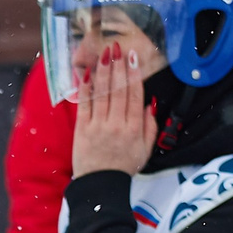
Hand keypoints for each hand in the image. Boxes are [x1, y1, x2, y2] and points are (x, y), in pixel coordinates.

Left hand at [71, 45, 155, 176]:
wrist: (100, 183)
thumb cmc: (124, 165)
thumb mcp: (146, 148)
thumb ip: (150, 125)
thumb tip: (149, 103)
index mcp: (134, 128)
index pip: (135, 95)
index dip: (134, 75)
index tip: (133, 58)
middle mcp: (117, 124)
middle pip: (118, 90)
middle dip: (118, 67)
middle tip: (117, 48)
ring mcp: (98, 126)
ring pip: (102, 94)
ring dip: (103, 72)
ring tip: (104, 54)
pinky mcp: (82, 129)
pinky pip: (85, 104)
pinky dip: (86, 88)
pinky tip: (86, 73)